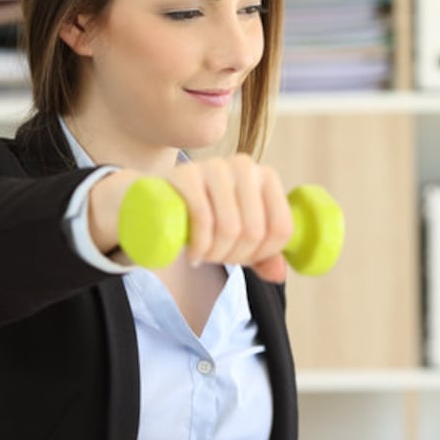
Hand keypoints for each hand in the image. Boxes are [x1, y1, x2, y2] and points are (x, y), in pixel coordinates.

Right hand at [89, 155, 293, 281]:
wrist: (158, 197)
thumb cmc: (207, 216)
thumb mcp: (238, 234)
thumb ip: (264, 255)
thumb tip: (279, 274)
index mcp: (267, 177)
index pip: (281, 228)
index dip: (264, 254)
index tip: (245, 260)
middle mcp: (245, 166)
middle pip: (255, 231)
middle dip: (236, 257)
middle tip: (217, 260)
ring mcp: (215, 166)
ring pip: (230, 227)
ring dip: (216, 254)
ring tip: (204, 256)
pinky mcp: (187, 174)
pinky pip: (203, 218)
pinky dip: (200, 246)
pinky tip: (193, 254)